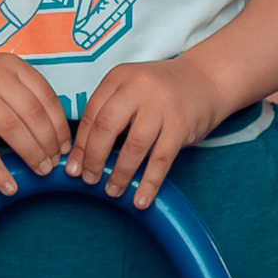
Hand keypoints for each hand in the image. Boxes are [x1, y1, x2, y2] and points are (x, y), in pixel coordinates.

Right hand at [0, 50, 70, 195]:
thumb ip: (21, 96)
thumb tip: (54, 136)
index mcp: (11, 65)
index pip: (47, 98)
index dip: (60, 127)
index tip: (66, 147)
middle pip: (34, 115)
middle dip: (49, 144)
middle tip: (54, 164)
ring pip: (14, 131)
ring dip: (32, 155)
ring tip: (40, 171)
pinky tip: (9, 187)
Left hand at [66, 59, 230, 208]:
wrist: (206, 79)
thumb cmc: (160, 90)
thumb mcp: (130, 88)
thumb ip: (109, 110)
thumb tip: (82, 152)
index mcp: (118, 77)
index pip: (91, 114)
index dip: (80, 144)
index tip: (72, 167)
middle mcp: (138, 88)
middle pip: (106, 128)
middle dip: (93, 158)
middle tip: (88, 179)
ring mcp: (161, 107)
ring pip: (134, 146)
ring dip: (120, 173)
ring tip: (112, 191)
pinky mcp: (182, 125)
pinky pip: (161, 159)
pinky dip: (149, 182)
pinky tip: (141, 199)